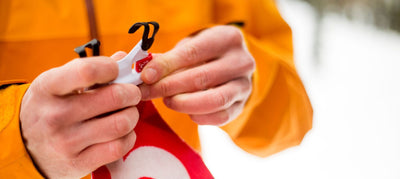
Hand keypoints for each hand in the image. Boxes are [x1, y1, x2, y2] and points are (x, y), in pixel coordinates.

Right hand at [20, 52, 139, 178]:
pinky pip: (119, 147)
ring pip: (121, 123)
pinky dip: (128, 137)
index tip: (116, 71)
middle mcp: (55, 115)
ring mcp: (66, 142)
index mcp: (48, 88)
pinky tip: (121, 132)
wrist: (24, 146)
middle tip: (131, 93)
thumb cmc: (50, 107)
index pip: (87, 71)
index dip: (111, 68)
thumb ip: (89, 70)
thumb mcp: (58, 83)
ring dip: (132, 115)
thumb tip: (122, 58)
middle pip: (115, 97)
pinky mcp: (78, 163)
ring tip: (126, 113)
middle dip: (132, 92)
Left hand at [140, 25, 254, 125]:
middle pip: (202, 78)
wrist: (231, 65)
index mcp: (228, 39)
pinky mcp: (242, 105)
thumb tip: (144, 71)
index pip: (193, 52)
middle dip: (170, 87)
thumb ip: (169, 59)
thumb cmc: (205, 55)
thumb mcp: (190, 47)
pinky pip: (220, 116)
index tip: (147, 76)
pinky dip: (199, 117)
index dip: (167, 65)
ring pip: (214, 100)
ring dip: (184, 103)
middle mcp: (242, 61)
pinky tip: (186, 112)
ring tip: (167, 101)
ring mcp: (245, 85)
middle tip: (148, 92)